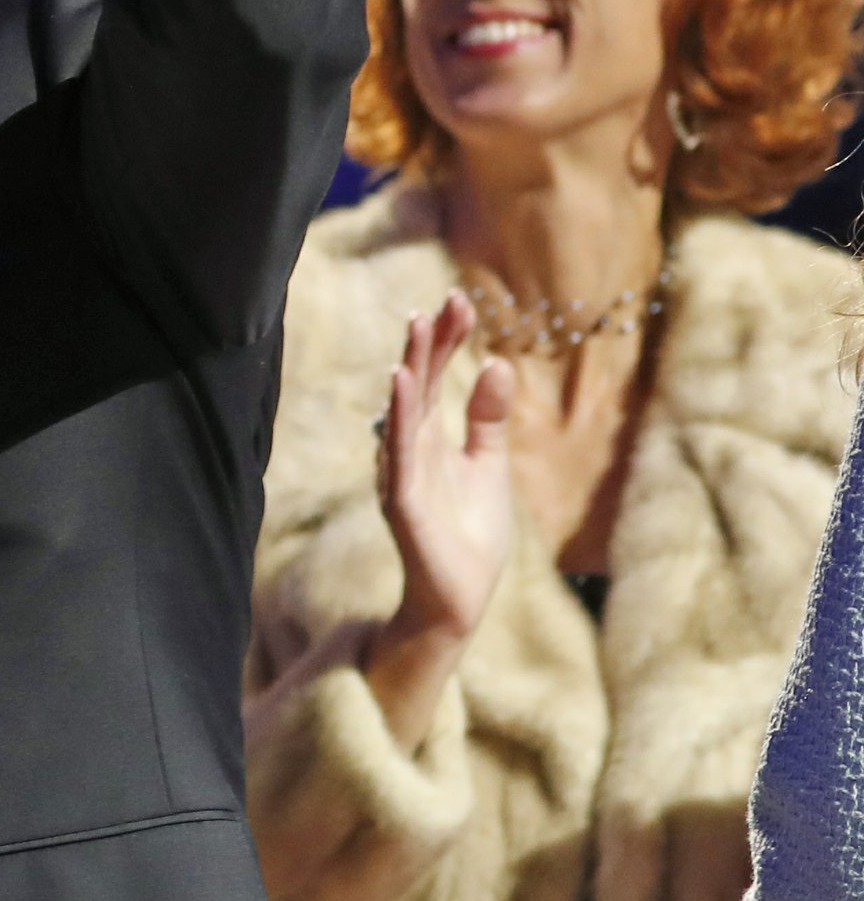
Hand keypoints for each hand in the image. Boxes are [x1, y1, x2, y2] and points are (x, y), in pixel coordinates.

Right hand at [361, 292, 516, 752]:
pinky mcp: (403, 500)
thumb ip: (489, 419)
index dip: (447, 341)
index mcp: (431, 438)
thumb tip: (501, 362)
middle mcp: (410, 448)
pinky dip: (399, 416)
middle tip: (446, 301)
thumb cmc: (470, 535)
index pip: (437, 378)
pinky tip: (403, 383)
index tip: (460, 301)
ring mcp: (403, 472)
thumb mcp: (490, 466)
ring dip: (411, 367)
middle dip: (431, 342)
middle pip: (420, 384)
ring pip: (406, 410)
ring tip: (418, 327)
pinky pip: (398, 451)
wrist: (460, 599)